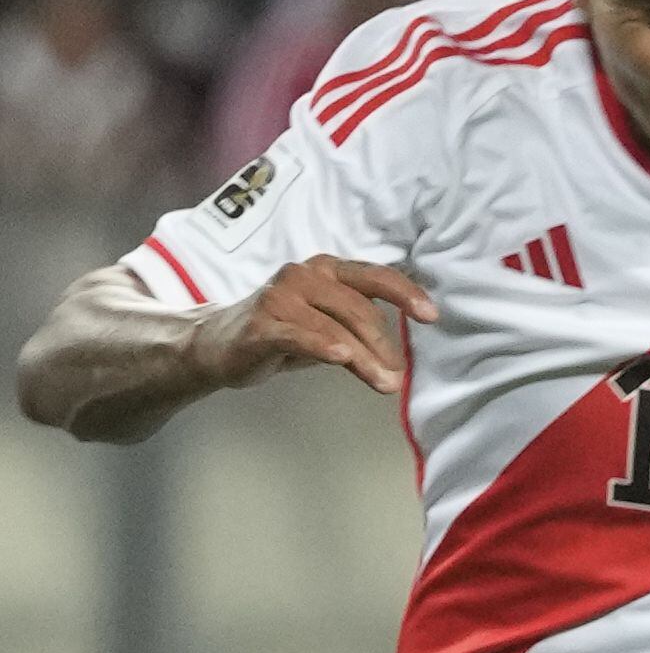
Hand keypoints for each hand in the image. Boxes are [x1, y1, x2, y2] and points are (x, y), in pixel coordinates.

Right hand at [192, 257, 436, 398]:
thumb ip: (358, 327)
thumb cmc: (281, 333)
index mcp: (328, 269)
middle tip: (398, 376)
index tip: (431, 316)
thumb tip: (399, 354)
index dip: (406, 293)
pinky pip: (300, 334)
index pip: (375, 276)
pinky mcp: (262, 324)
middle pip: (359, 309)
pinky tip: (343, 358)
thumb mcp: (326, 326)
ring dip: (365, 358)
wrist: (215, 345)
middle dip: (384, 345)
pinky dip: (323, 345)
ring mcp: (282, 296)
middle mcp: (306, 274)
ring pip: (336, 326)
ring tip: (385, 383)